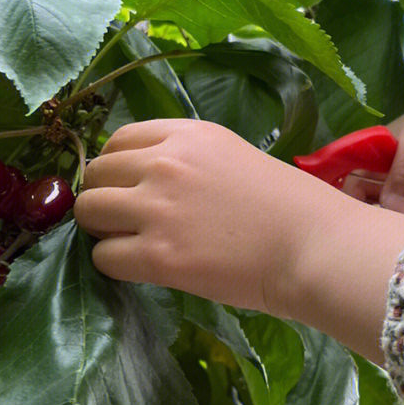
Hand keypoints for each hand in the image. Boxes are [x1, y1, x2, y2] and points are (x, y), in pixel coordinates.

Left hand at [73, 119, 336, 316]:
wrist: (314, 248)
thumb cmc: (289, 208)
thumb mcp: (234, 157)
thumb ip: (187, 160)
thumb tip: (143, 179)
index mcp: (187, 136)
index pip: (118, 140)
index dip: (116, 168)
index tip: (128, 189)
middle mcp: (164, 164)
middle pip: (96, 174)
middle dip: (105, 198)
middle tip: (127, 222)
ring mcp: (157, 209)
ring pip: (89, 211)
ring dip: (103, 230)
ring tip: (130, 245)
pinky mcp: (157, 256)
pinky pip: (103, 257)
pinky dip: (114, 265)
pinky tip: (142, 268)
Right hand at [343, 55, 403, 215]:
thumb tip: (388, 208)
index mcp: (376, 149)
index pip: (346, 180)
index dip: (346, 204)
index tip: (361, 228)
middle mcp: (387, 164)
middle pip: (364, 200)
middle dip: (371, 222)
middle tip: (387, 241)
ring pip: (387, 210)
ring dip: (393, 226)